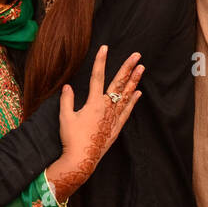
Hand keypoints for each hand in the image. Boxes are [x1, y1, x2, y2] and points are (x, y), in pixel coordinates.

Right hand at [47, 45, 143, 198]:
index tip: (105, 47)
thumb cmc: (71, 138)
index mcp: (93, 103)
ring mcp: (114, 117)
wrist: (82, 159)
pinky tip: (138, 93)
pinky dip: (133, 101)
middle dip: (127, 67)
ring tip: (142, 68)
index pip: (97, 76)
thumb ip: (67, 100)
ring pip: (126, 95)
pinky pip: (127, 111)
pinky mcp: (116, 127)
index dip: (100, 61)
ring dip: (134, 81)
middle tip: (137, 55)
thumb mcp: (65, 117)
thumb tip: (67, 86)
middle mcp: (106, 107)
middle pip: (118, 83)